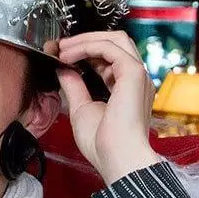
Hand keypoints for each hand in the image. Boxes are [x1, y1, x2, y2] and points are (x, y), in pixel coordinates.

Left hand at [55, 31, 160, 184]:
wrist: (117, 158)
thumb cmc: (103, 144)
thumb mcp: (81, 109)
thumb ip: (74, 87)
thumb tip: (64, 70)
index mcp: (126, 88)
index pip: (108, 57)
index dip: (85, 51)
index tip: (61, 54)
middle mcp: (135, 79)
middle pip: (114, 41)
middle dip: (85, 40)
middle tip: (61, 47)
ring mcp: (137, 74)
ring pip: (115, 39)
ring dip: (86, 40)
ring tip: (63, 49)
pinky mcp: (133, 73)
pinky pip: (109, 47)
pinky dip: (87, 46)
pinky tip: (69, 56)